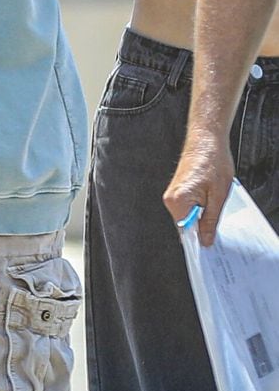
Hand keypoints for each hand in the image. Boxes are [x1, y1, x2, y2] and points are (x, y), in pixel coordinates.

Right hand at [163, 131, 233, 247]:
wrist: (206, 140)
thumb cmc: (213, 162)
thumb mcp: (219, 196)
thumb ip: (210, 221)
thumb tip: (205, 241)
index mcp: (178, 201)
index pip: (186, 233)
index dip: (199, 242)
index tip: (209, 250)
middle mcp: (170, 198)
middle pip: (186, 226)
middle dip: (202, 228)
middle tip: (219, 225)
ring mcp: (172, 194)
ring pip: (187, 217)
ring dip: (202, 217)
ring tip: (215, 204)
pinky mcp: (176, 190)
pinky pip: (187, 208)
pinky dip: (199, 209)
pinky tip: (210, 200)